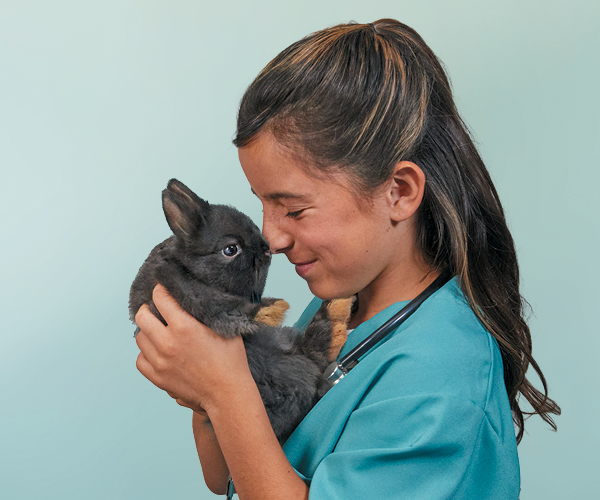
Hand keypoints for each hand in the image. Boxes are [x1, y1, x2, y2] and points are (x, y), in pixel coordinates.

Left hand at [134, 283, 251, 413]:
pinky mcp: (158, 378)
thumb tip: (197, 296)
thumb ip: (208, 311)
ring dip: (147, 330)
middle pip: (142, 317)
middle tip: (155, 308)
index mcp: (184, 327)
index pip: (160, 299)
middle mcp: (167, 343)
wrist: (228, 394)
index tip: (162, 289)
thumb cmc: (231, 360)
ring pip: (140, 338)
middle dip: (148, 308)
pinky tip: (156, 350)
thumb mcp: (225, 328)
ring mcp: (160, 362)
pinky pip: (140, 360)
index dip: (160, 290)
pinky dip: (146, 353)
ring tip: (157, 329)